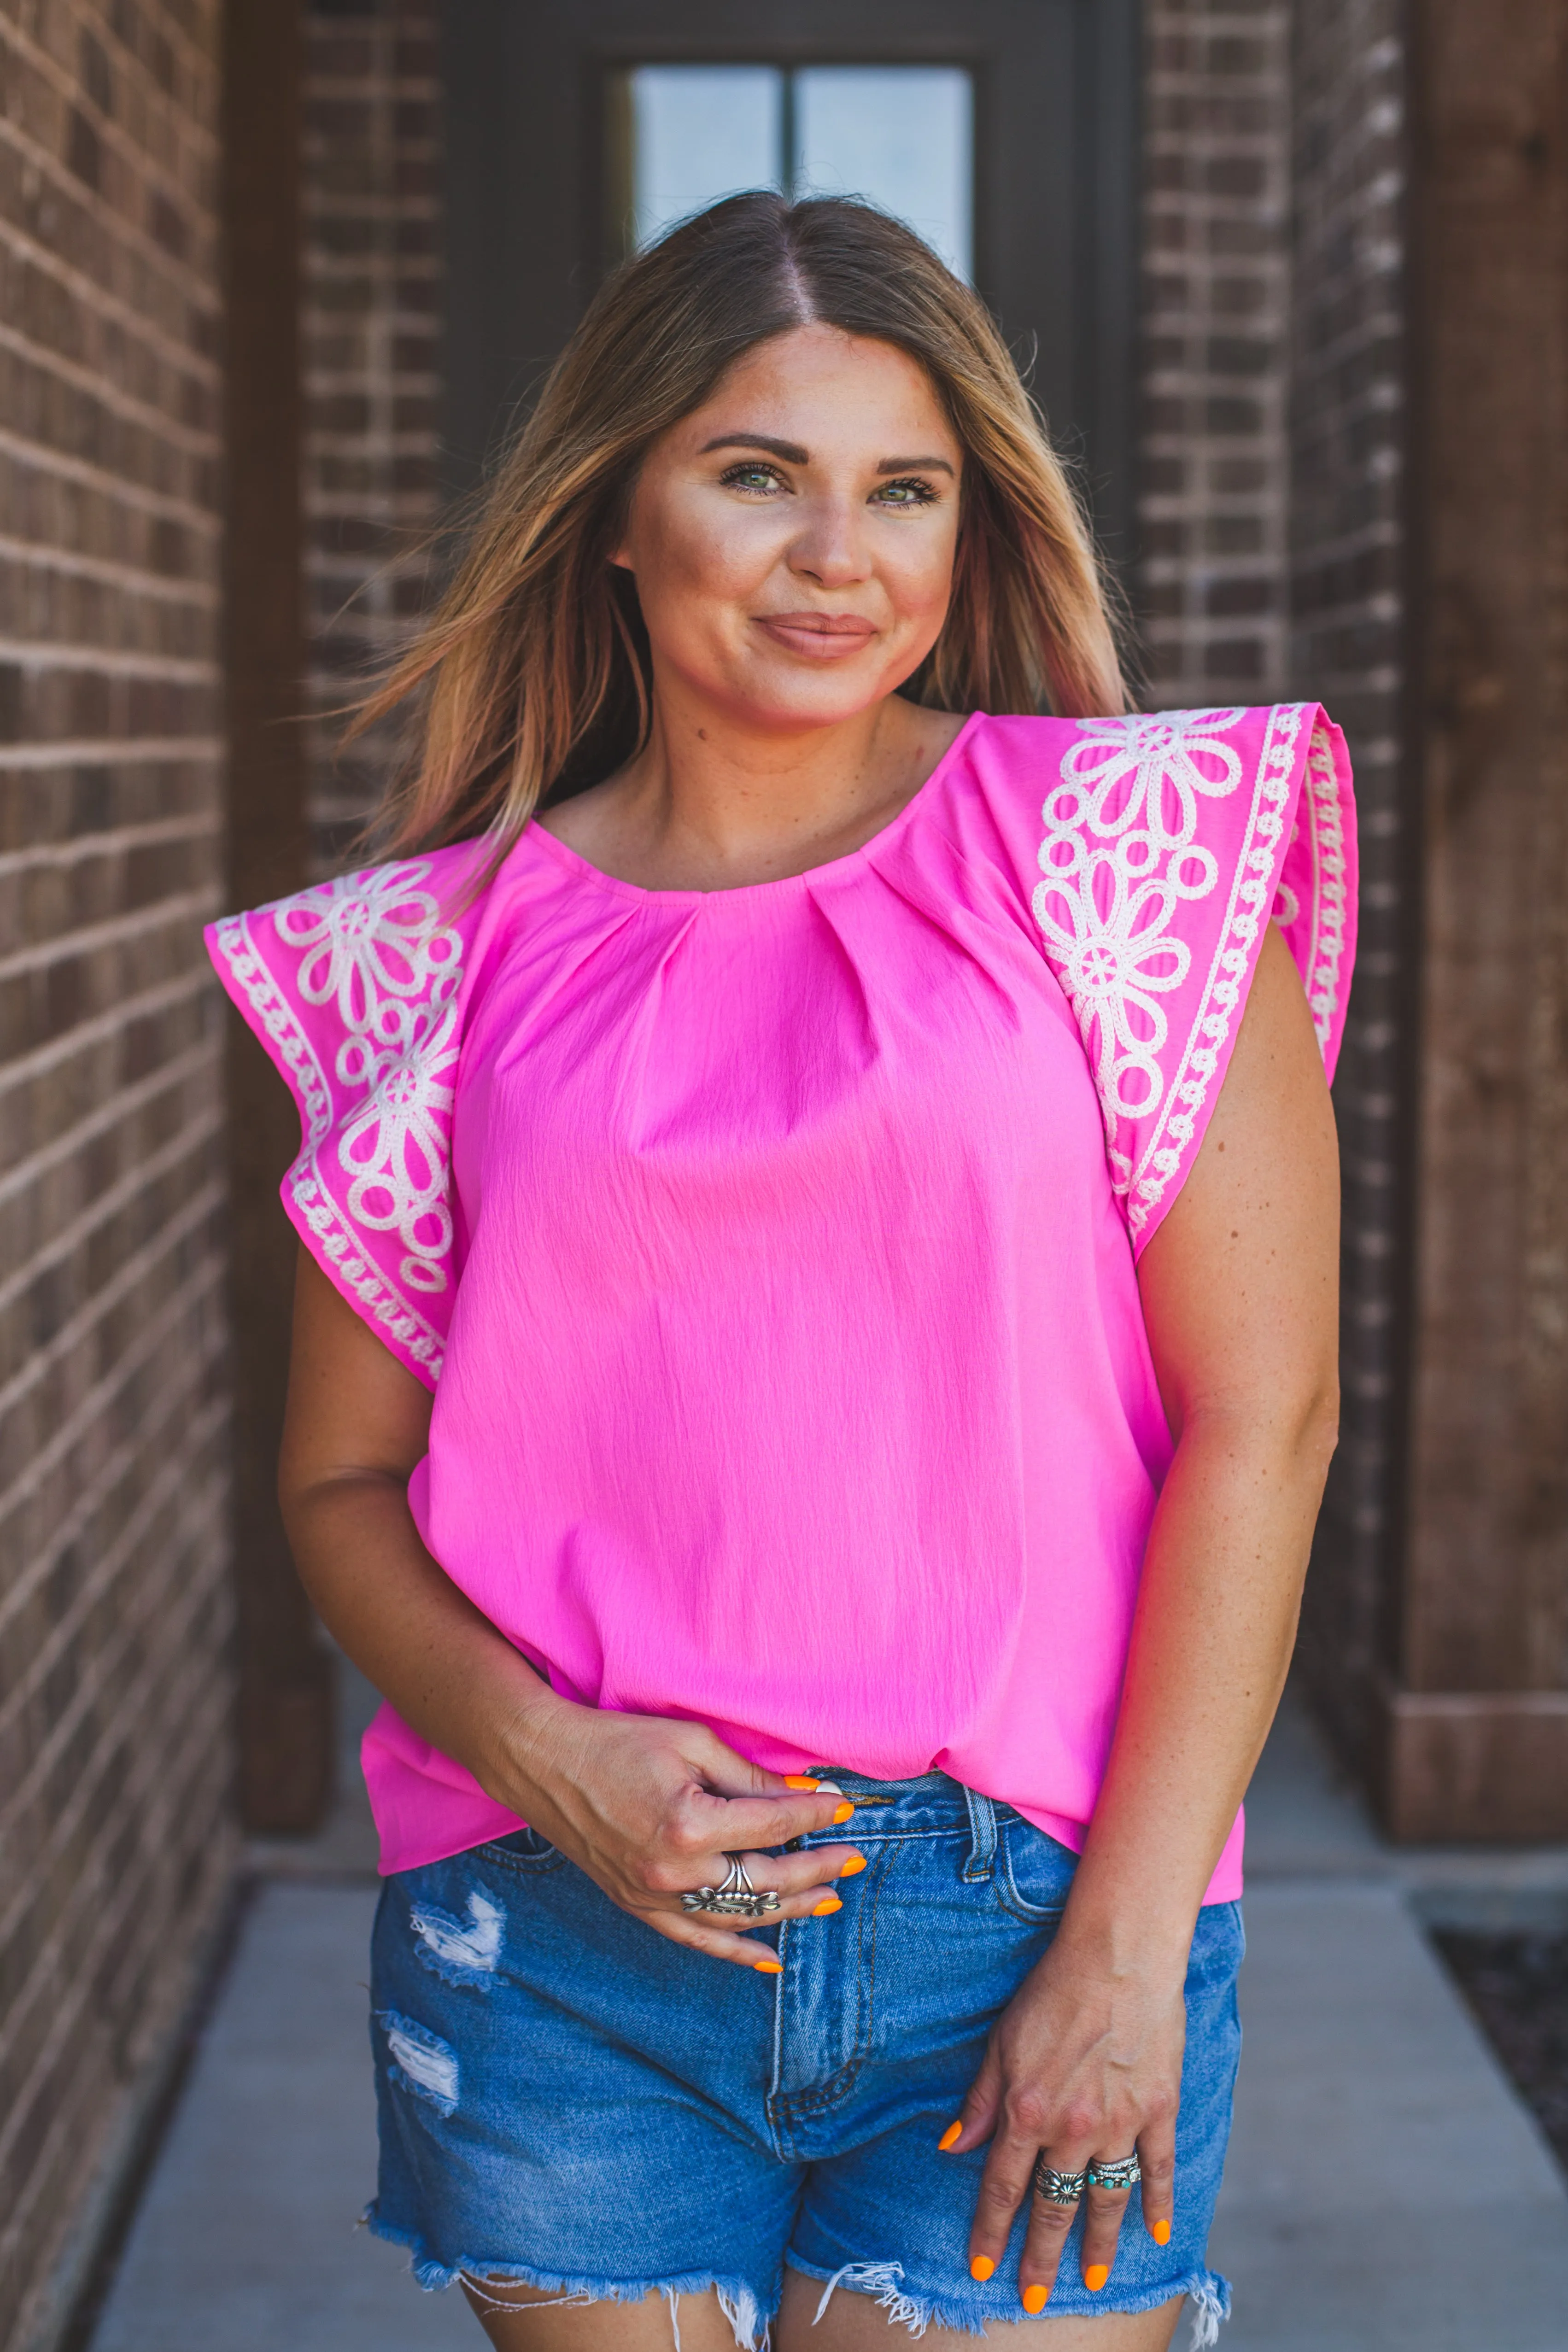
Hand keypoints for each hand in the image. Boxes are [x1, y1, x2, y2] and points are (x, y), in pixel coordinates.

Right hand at [482, 1688, 863, 1968]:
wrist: (544, 1762)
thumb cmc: (617, 1741)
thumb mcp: (692, 1743)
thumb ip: (750, 1776)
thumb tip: (806, 1791)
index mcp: (689, 1824)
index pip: (772, 1825)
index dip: (815, 1814)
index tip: (845, 1806)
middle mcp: (675, 1871)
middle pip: (765, 1879)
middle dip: (817, 1867)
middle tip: (854, 1857)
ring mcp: (654, 1897)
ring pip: (739, 1917)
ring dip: (789, 1909)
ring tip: (829, 1899)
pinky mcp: (639, 1906)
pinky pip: (696, 1940)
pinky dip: (736, 1954)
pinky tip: (770, 1960)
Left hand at [940, 1924, 1184, 2308]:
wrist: (1117, 1956)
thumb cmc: (1053, 1990)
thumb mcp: (1002, 2041)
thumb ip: (981, 2101)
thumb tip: (955, 2147)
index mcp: (1027, 2111)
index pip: (1004, 2187)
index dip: (992, 2232)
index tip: (984, 2267)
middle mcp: (1072, 2129)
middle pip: (1054, 2208)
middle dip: (1040, 2258)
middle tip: (1034, 2300)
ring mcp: (1120, 2124)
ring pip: (1106, 2201)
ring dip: (1098, 2247)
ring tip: (1092, 2280)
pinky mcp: (1159, 2111)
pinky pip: (1157, 2171)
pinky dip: (1157, 2205)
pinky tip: (1156, 2234)